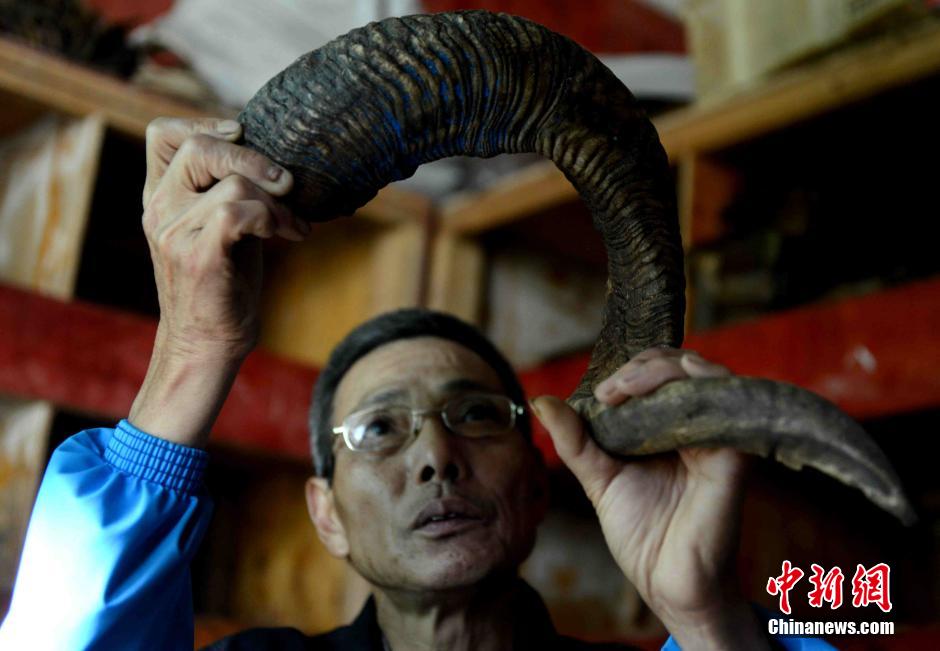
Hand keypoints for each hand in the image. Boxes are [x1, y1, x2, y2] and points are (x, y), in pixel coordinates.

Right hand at [142, 117, 307, 358]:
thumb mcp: (221, 226)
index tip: (242, 135)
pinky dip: (271, 218)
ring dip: (277, 201)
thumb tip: (274, 157)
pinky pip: (237, 212)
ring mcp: (175, 233)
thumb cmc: (222, 283)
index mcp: (160, 197)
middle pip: (199, 148)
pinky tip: (287, 235)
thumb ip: (229, 189)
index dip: (204, 123)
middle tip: (286, 183)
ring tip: (292, 224)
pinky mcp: (199, 257)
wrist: (208, 342)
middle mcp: (159, 210)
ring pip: (233, 184)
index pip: (162, 134)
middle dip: (254, 158)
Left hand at [532, 349, 768, 649]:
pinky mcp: (735, 451)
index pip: (656, 374)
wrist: (664, 579)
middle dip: (642, 365)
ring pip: (703, 373)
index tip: (600, 393)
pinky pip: (728, 401)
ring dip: (662, 369)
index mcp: (667, 428)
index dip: (630, 370)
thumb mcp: (598, 477)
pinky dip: (700, 383)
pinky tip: (669, 391)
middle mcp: (696, 426)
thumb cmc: (639, 532)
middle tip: (611, 390)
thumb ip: (574, 440)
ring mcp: (718, 436)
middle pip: (679, 366)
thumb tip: (541, 400)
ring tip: (625, 388)